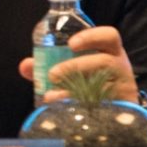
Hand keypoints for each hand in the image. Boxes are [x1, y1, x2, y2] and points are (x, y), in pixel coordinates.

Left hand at [21, 26, 139, 103]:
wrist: (115, 110)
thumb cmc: (90, 80)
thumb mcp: (74, 68)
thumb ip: (48, 64)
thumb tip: (25, 65)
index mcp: (109, 52)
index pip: (109, 36)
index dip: (91, 37)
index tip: (71, 44)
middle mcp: (119, 67)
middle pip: (104, 62)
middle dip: (75, 66)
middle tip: (52, 75)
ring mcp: (121, 88)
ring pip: (103, 85)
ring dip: (73, 89)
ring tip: (52, 95)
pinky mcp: (120, 107)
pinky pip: (102, 106)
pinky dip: (79, 106)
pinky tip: (63, 109)